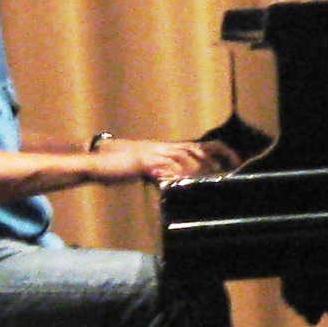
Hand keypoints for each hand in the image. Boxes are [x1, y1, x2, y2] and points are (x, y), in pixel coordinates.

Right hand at [89, 137, 221, 185]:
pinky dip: (175, 174)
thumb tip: (172, 182)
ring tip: (214, 174)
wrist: (93, 159)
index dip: (216, 150)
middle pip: (194, 147)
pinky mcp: (141, 163)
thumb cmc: (116, 166)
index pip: (195, 144)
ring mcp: (151, 153)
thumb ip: (159, 172)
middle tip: (233, 166)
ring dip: (200, 166)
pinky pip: (162, 167)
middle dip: (215, 156)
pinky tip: (186, 180)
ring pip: (182, 156)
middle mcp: (160, 147)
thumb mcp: (143, 168)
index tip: (232, 160)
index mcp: (162, 147)